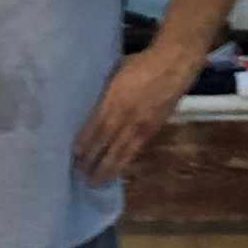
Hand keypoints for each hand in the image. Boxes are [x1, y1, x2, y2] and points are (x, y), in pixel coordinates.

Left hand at [74, 48, 191, 183]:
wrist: (174, 64)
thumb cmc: (140, 64)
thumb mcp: (116, 74)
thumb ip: (104, 94)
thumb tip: (89, 110)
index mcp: (114, 99)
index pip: (95, 126)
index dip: (84, 143)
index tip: (73, 156)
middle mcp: (127, 115)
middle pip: (106, 142)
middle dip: (93, 161)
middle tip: (80, 176)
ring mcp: (141, 124)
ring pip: (122, 152)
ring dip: (108, 169)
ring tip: (96, 182)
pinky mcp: (154, 129)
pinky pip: (136, 149)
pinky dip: (125, 161)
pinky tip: (116, 171)